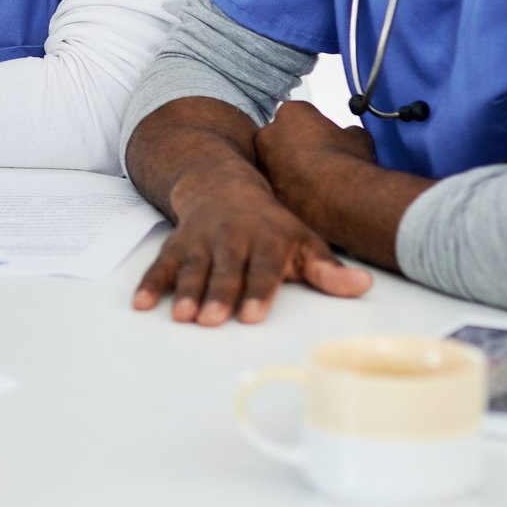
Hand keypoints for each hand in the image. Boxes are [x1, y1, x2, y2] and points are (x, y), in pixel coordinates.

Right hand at [131, 173, 371, 325]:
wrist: (224, 186)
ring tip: (182, 317)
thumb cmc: (272, 225)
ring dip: (185, 291)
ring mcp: (202, 240)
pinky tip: (141, 304)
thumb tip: (364, 287)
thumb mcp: (304, 241)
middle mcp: (232, 237)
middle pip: (225, 269)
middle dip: (218, 294)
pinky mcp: (177, 244)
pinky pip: (161, 263)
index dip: (259, 291)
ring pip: (193, 267)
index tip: (252, 315)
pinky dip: (150, 283)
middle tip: (212, 320)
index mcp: (267, 239)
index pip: (264, 267)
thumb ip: (329, 270)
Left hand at [254, 101, 376, 226]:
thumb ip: (349, 133)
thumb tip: (351, 135)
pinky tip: (309, 196)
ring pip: (276, 164)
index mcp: (291, 112)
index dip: (315, 127)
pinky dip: (290, 190)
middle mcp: (269, 134)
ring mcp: (263, 162)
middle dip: (298, 148)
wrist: (336, 196)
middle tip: (319, 161)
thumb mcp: (358, 138)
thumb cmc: (345, 162)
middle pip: (282, 137)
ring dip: (292, 170)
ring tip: (316, 182)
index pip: (300, 114)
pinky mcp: (264, 189)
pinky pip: (277, 186)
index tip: (326, 139)